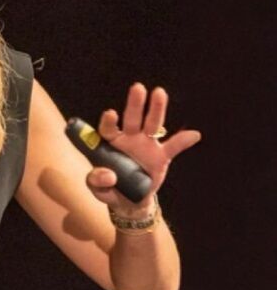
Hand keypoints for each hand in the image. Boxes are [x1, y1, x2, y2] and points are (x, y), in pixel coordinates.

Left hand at [85, 83, 200, 215]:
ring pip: (152, 125)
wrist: (130, 202)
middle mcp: (129, 139)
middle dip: (134, 103)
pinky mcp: (161, 158)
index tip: (111, 113)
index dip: (109, 121)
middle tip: (137, 87)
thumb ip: (97, 182)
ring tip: (159, 93)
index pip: (108, 128)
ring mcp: (146, 146)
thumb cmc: (110, 188)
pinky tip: (194, 134)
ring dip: (156, 109)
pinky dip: (182, 141)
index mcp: (110, 143)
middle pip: (131, 119)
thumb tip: (109, 176)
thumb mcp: (98, 189)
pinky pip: (173, 148)